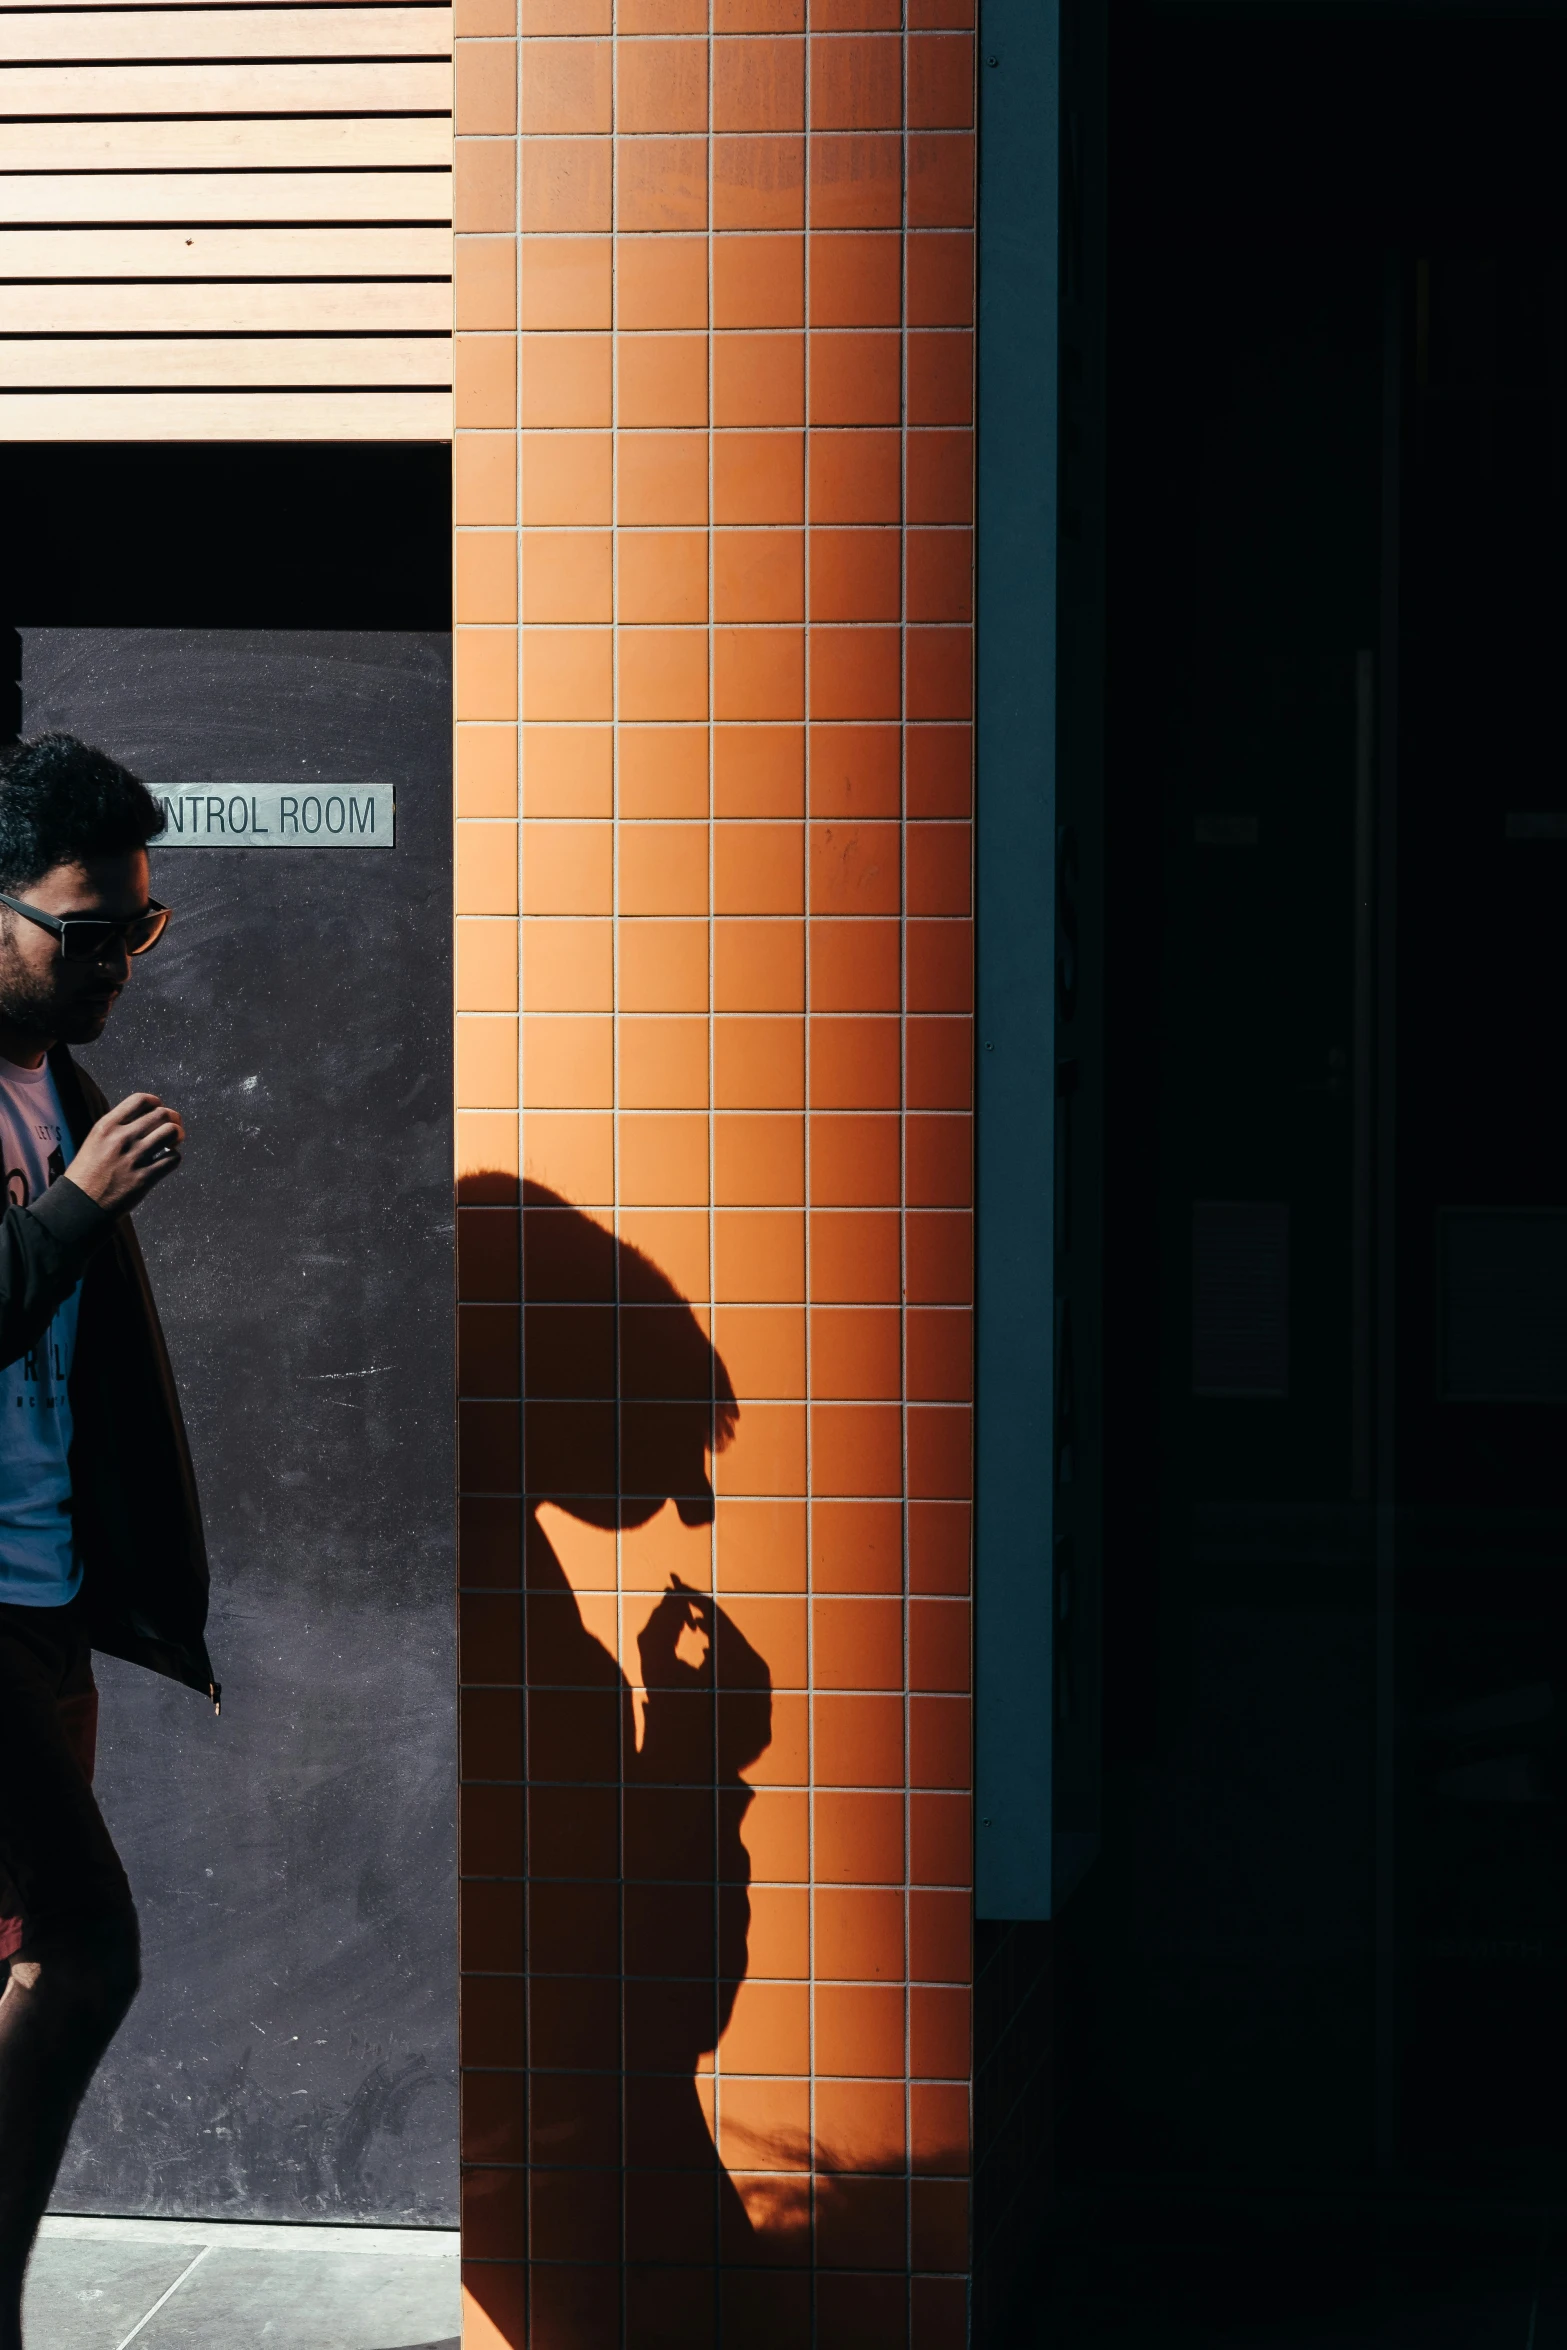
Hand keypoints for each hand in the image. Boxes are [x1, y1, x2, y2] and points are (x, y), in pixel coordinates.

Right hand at [64, 1092, 184, 1214]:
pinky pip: (173, 1159)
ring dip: (177, 1135)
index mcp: (106, 1126)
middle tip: (173, 1126)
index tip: (159, 1109)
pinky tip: (166, 1161)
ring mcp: (134, 1158)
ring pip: (172, 1132)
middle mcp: (121, 1138)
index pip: (140, 1100)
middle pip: (162, 1114)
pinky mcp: (145, 1178)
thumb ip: (116, 1128)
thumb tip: (144, 1119)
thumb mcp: (94, 1141)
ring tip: (173, 1142)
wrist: (79, 1204)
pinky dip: (174, 1158)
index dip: (156, 1102)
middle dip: (173, 1119)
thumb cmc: (87, 1173)